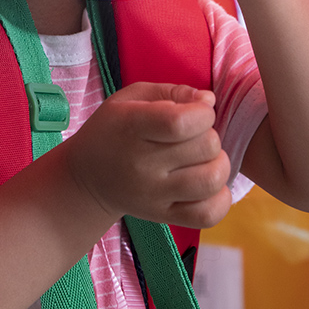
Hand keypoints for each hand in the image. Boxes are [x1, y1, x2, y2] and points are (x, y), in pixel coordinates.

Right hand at [63, 82, 231, 228]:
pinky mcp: (163, 217)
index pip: (181, 122)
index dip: (203, 113)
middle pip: (204, 147)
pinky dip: (220, 199)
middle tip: (197, 135)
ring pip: (211, 181)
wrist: (87, 178)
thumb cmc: (114, 129)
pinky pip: (207, 215)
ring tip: (205, 159)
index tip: (198, 111)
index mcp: (132, 127)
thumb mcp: (130, 98)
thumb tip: (209, 101)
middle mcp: (142, 165)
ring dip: (219, 164)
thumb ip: (172, 91)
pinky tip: (209, 185)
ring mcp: (153, 195)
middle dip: (211, 135)